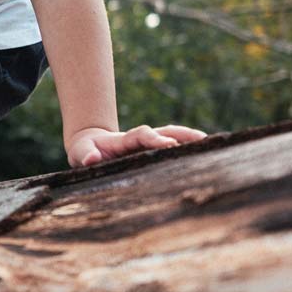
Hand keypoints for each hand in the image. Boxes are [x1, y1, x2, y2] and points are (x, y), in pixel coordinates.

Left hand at [66, 124, 206, 167]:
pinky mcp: (152, 153)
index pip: (142, 135)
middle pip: (164, 131)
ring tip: (211, 145)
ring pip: (172, 137)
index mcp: (123, 140)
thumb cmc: (85, 153)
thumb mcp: (80, 154)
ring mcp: (148, 146)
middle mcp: (140, 140)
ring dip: (189, 139)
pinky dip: (187, 150)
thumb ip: (85, 156)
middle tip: (201, 140)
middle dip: (181, 134)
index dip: (154, 139)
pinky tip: (206, 157)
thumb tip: (91, 159)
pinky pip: (172, 149)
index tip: (168, 145)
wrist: (89, 149)